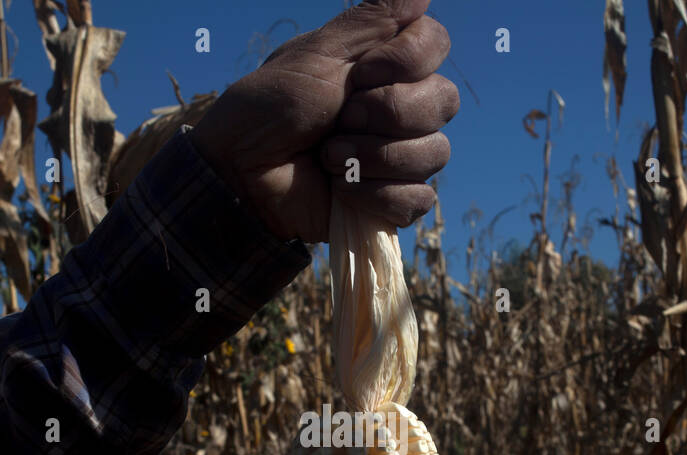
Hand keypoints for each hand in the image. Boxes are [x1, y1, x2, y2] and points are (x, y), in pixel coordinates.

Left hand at [188, 0, 457, 242]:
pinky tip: (340, 189)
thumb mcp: (317, 54)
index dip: (404, 61)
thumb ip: (372, 20)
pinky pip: (417, 198)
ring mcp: (401, 157)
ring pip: (434, 153)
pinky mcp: (392, 202)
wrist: (241, 175)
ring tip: (328, 157)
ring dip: (373, 156)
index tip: (358, 72)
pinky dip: (374, 195)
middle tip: (340, 118)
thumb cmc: (270, 109)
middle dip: (386, 111)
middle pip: (444, 100)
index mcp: (385, 66)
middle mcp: (403, 108)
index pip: (436, 44)